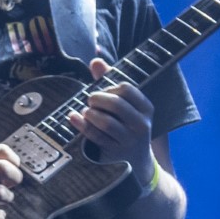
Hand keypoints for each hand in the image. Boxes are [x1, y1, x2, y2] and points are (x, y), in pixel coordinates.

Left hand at [69, 57, 155, 185]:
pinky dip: (81, 125)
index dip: (109, 87)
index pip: (126, 88)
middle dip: (97, 99)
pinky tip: (73, 117)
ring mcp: (130, 140)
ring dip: (90, 113)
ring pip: (106, 122)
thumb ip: (109, 80)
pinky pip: (95, 136)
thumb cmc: (125, 122)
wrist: (136, 158)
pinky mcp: (116, 152)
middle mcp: (142, 124)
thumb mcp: (123, 103)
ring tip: (87, 111)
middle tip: (90, 100)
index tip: (102, 90)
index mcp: (146, 108)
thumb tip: (96, 61)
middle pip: (116, 104)